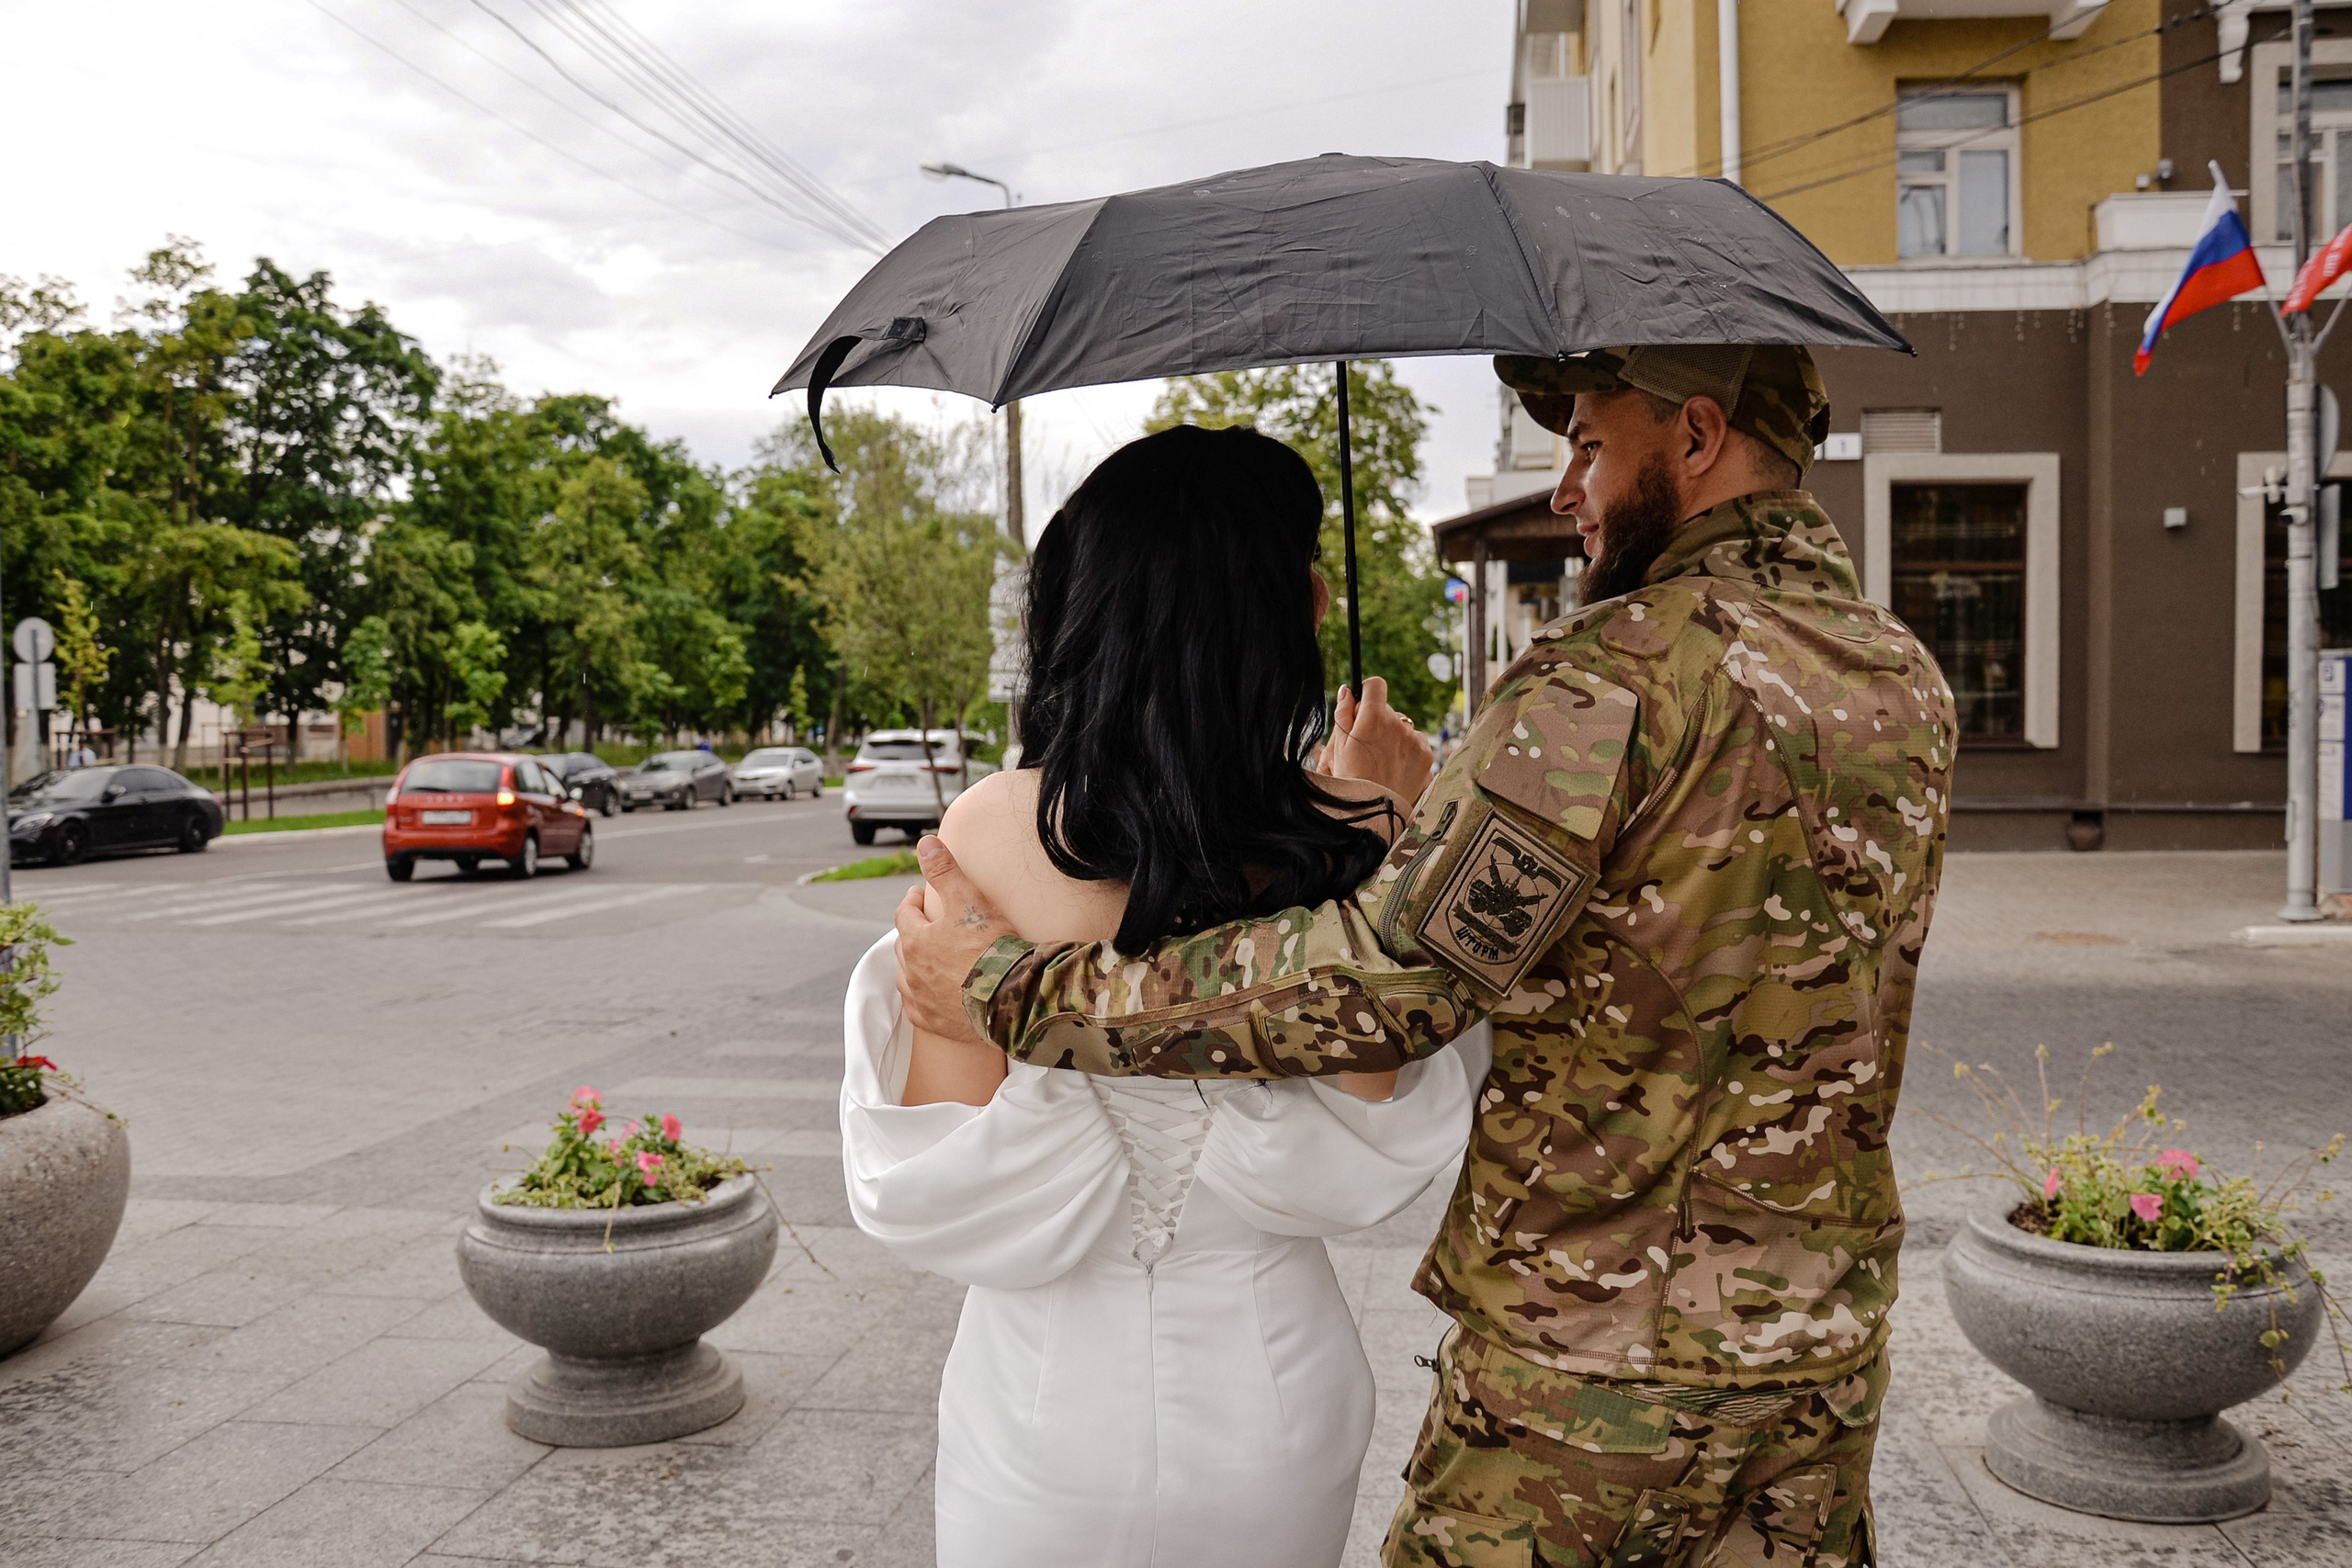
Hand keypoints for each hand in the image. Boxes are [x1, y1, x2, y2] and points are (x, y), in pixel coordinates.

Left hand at [894, 836, 1017, 1042]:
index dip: (912, 902)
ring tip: (925, 960)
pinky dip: (921, 999)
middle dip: (912, 932)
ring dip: (913, 967)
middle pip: (904, 946)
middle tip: (926, 925)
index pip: (904, 914)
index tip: (919, 896)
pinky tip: (928, 995)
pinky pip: (917, 1009)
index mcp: (916, 940)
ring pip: (907, 978)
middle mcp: (912, 971)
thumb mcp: (968, 899)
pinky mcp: (936, 1023)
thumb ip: (944, 870)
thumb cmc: (991, 947)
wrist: (1011, 999)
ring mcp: (922, 999)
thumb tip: (924, 842)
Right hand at [1325, 676, 1434, 807]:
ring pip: (1403, 728)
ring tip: (1381, 763)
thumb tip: (1347, 691)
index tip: (1363, 705)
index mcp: (1374, 717)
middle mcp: (1399, 724)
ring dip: (1394, 738)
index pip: (1376, 685)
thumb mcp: (1338, 746)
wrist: (1373, 813)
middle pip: (1388, 710)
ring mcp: (1415, 740)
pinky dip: (1407, 752)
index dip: (1367, 693)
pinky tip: (1395, 769)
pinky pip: (1416, 743)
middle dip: (1377, 722)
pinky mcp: (1427, 755)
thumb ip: (1343, 713)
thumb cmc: (1350, 779)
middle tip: (1366, 747)